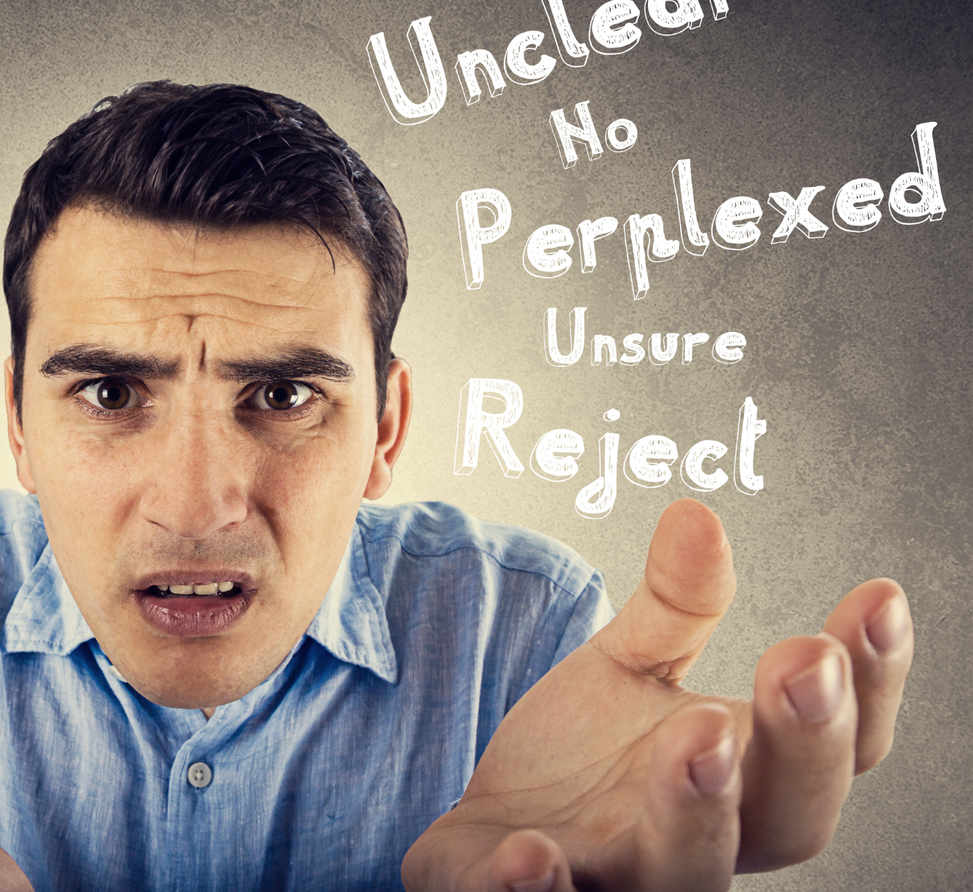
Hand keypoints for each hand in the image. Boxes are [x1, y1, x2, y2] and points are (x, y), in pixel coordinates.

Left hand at [401, 499, 913, 891]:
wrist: (490, 835)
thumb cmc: (586, 757)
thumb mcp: (630, 665)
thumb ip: (673, 605)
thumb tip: (696, 515)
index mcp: (747, 777)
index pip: (841, 743)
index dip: (873, 680)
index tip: (878, 598)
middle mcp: (706, 842)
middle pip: (789, 819)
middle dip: (803, 744)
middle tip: (800, 665)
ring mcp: (622, 880)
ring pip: (685, 873)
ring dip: (695, 810)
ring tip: (695, 736)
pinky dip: (541, 890)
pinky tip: (529, 856)